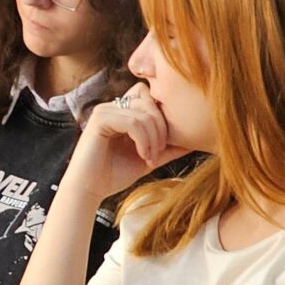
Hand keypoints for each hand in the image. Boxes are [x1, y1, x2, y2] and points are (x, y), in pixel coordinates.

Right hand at [65, 89, 186, 202]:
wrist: (89, 189)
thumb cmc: (114, 174)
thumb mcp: (149, 157)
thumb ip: (168, 147)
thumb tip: (195, 140)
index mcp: (121, 111)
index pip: (150, 96)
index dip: (162, 116)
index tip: (164, 145)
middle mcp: (112, 106)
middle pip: (150, 99)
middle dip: (161, 127)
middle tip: (159, 152)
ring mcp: (104, 111)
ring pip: (143, 113)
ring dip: (154, 137)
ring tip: (150, 157)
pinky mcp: (99, 120)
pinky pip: (132, 122)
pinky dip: (143, 140)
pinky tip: (142, 155)